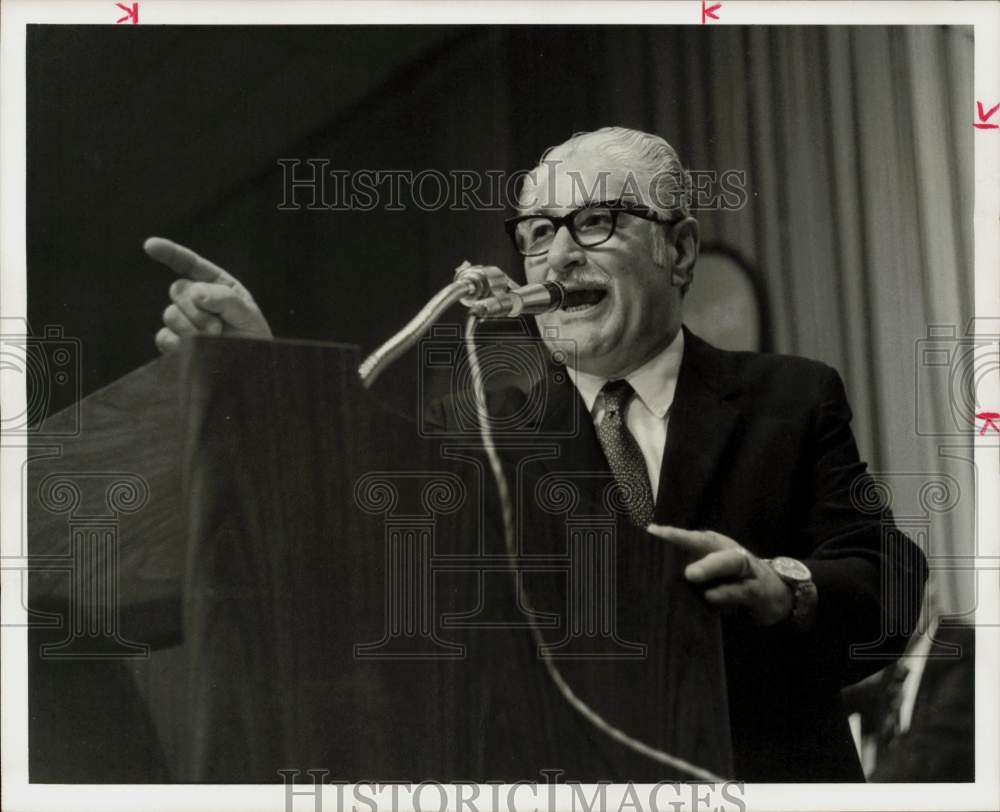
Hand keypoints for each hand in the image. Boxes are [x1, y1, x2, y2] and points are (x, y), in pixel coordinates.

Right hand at [144, 236, 272, 352]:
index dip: (169, 253)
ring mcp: (184, 320)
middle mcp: (196, 299)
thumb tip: (195, 293)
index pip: (189, 263)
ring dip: (192, 328)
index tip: (150, 245)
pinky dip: (178, 342)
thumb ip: (225, 298)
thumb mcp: (248, 313)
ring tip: (213, 339)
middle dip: (198, 309)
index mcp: (215, 284)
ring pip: (170, 314)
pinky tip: (192, 348)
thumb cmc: (254, 339)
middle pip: (177, 289)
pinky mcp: (175, 342)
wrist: (250, 369)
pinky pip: (164, 337)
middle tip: (219, 327)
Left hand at [646, 525, 793, 625]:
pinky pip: (742, 590)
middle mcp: (729, 552)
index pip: (691, 536)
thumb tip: (654, 573)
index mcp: (715, 547)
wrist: (777, 597)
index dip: (671, 534)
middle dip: (684, 538)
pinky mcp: (758, 590)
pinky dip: (727, 593)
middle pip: (706, 540)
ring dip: (710, 566)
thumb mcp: (712, 576)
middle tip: (662, 539)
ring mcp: (746, 569)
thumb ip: (689, 570)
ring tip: (689, 574)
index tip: (649, 531)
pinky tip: (710, 596)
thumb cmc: (734, 584)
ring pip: (729, 561)